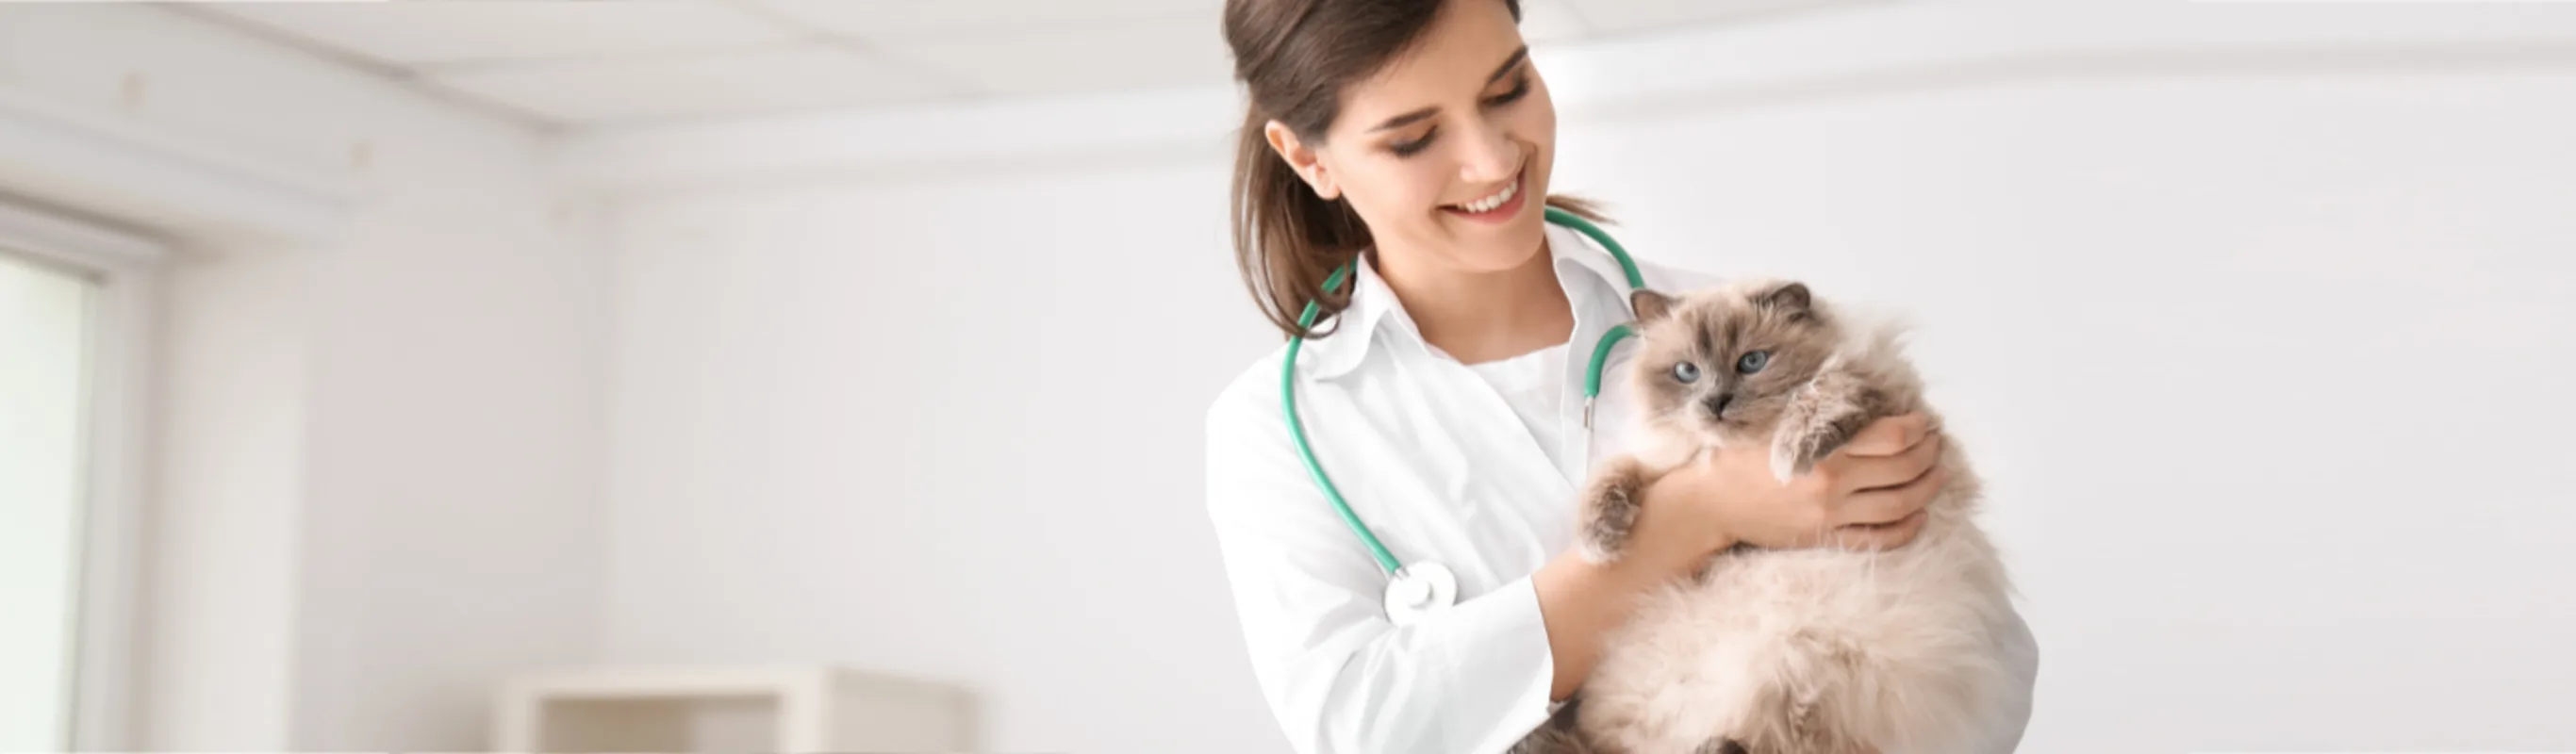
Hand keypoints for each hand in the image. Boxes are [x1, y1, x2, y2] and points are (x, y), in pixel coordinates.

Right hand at [1653, 412, 1947, 554]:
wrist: (1710, 503)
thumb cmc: (1740, 456)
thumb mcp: (1778, 424)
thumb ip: (1821, 416)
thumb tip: (1866, 406)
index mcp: (1821, 450)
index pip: (1892, 438)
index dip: (1917, 428)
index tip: (1923, 422)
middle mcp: (1832, 485)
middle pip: (1903, 469)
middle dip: (1929, 453)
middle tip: (1936, 443)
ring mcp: (1831, 516)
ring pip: (1900, 504)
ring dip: (1927, 488)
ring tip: (1938, 474)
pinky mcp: (1825, 538)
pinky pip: (1879, 539)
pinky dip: (1907, 527)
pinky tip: (1918, 515)